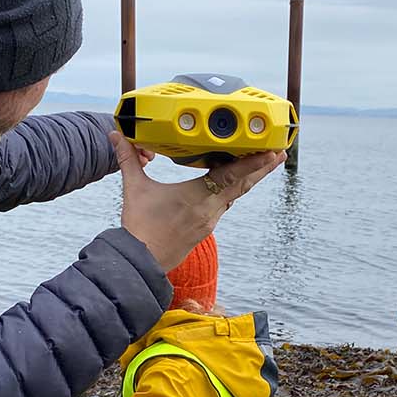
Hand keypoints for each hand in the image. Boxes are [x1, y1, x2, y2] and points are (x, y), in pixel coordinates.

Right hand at [113, 132, 283, 270]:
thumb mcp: (134, 189)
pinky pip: (225, 204)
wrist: (141, 262)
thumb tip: (115, 135)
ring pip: (236, 194)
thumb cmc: (139, 227)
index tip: (271, 152)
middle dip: (262, 168)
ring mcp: (209, 220)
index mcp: (196, 196)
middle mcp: (209, 208)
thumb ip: (128, 159)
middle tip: (280, 151)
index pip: (231, 175)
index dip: (253, 163)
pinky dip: (235, 190)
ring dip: (251, 178)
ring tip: (266, 162)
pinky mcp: (206, 228)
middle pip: (243, 185)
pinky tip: (236, 183)